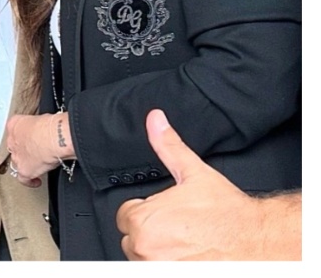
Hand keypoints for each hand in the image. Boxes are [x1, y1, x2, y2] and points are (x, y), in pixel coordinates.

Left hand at [3, 113, 62, 184]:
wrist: (54, 138)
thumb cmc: (52, 126)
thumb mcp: (41, 117)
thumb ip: (39, 123)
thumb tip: (47, 127)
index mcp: (14, 124)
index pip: (15, 130)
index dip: (25, 136)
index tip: (32, 138)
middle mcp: (12, 141)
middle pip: (15, 147)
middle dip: (24, 149)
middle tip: (36, 151)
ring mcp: (17, 156)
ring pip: (17, 162)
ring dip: (26, 163)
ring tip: (36, 165)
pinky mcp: (24, 170)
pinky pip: (23, 179)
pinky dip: (29, 181)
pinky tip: (36, 181)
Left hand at [116, 109, 295, 260]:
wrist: (257, 241)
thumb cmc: (227, 214)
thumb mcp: (194, 173)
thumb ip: (168, 146)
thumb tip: (155, 121)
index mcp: (143, 220)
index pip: (126, 214)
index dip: (148, 209)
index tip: (167, 212)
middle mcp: (144, 247)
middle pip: (133, 236)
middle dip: (152, 230)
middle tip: (179, 226)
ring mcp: (155, 267)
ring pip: (143, 255)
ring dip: (159, 248)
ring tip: (186, 240)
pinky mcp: (167, 277)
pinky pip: (156, 267)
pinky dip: (168, 262)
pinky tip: (189, 254)